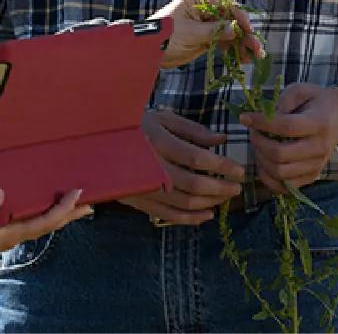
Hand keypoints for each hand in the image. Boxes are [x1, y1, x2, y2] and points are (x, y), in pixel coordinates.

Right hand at [0, 186, 91, 273]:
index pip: (44, 221)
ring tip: (70, 203)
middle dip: (69, 213)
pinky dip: (36, 210)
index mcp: (10, 235)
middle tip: (89, 203)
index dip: (63, 209)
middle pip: (48, 223)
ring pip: (38, 221)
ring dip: (55, 212)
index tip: (77, 195)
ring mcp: (5, 233)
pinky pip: (24, 218)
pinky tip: (35, 204)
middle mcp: (12, 235)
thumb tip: (0, 193)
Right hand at [119, 110, 243, 225]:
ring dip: (210, 202)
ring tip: (225, 197)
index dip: (221, 166)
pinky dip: (191, 218)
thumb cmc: (135, 126)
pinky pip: (169, 215)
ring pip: (185, 202)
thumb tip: (221, 142)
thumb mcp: (162, 118)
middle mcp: (152, 167)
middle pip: (194, 183)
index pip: (196, 158)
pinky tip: (208, 214)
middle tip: (237, 186)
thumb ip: (192, 130)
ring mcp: (145, 187)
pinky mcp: (140, 201)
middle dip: (221, 187)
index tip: (239, 170)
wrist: (99, 144)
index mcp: (158, 142)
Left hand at [150, 0, 263, 68]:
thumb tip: (236, 30)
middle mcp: (204, 8)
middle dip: (244, 32)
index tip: (248, 28)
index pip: (224, 2)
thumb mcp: (190, 33)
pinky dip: (233, 48)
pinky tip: (243, 58)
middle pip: (231, 17)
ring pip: (230, 31)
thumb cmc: (164, 35)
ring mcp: (206, 22)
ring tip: (254, 56)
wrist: (148, 51)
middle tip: (256, 47)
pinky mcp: (206, 36)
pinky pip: (224, 41)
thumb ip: (214, 31)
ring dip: (242, 42)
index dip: (239, 14)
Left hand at [240, 83, 337, 193]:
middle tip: (253, 132)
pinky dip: (269, 178)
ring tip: (259, 146)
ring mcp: (317, 165)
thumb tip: (264, 117)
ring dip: (261, 160)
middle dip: (259, 143)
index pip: (285, 127)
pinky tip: (264, 163)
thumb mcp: (301, 90)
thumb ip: (283, 101)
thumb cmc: (318, 100)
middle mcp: (319, 147)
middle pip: (280, 154)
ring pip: (281, 172)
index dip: (261, 123)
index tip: (245, 118)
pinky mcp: (313, 175)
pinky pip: (286, 186)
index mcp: (318, 123)